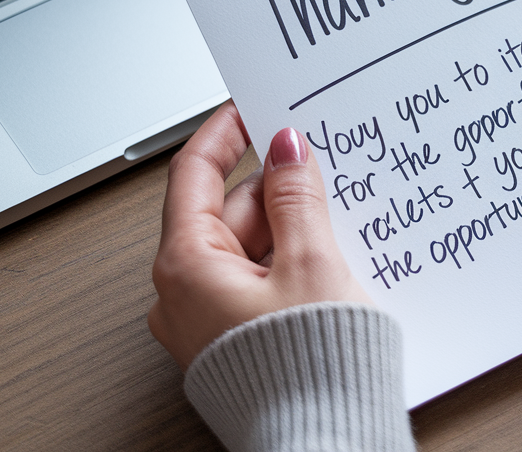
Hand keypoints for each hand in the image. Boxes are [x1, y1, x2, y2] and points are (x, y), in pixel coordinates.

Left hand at [148, 101, 370, 369]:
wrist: (324, 443)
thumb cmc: (306, 371)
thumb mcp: (310, 262)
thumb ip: (297, 195)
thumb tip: (287, 150)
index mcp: (187, 264)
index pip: (196, 173)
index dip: (226, 132)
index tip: (250, 104)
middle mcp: (184, 293)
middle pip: (228, 211)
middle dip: (275, 185)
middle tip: (320, 161)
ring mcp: (208, 321)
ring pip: (248, 248)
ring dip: (288, 226)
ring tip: (337, 218)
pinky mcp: (235, 341)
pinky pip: (257, 282)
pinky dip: (289, 262)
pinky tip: (329, 259)